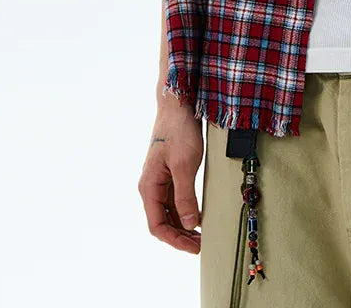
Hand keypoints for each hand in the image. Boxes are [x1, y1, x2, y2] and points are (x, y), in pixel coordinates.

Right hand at [139, 104, 205, 253]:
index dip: (174, 240)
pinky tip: (198, 215)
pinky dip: (185, 210)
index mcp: (149, 186)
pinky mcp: (169, 171)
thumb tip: (188, 224)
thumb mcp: (185, 165)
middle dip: (180, 236)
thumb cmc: (179, 130)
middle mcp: (151, 186)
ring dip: (183, 225)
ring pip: (169, 211)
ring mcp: (160, 179)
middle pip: (162, 221)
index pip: (157, 225)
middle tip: (201, 246)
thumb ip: (185, 196)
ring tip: (201, 235)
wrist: (178, 103)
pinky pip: (175, 198)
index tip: (193, 247)